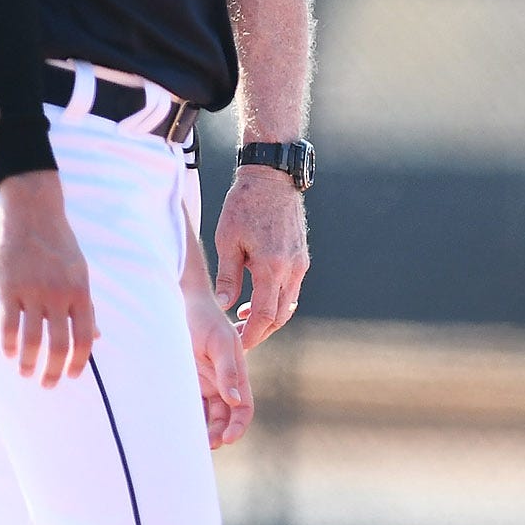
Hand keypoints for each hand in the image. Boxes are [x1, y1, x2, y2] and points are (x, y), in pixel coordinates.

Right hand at [0, 172, 96, 385]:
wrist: (33, 214)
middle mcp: (59, 295)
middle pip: (60, 344)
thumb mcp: (80, 274)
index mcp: (80, 293)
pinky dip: (8, 343)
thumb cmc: (58, 247)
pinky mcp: (9, 288)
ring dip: (28, 362)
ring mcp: (33, 292)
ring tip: (25, 372)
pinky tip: (8, 353)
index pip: (84, 337)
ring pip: (32, 339)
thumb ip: (85, 307)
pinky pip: (8, 323)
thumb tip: (96, 338)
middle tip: (48, 384)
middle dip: (54, 370)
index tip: (72, 376)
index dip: (79, 361)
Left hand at [185, 267, 253, 447]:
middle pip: (226, 417)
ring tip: (191, 444)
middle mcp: (221, 381)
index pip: (243, 407)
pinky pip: (190, 406)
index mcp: (236, 373)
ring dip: (204, 430)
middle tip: (208, 445)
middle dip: (220, 433)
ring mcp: (203, 382)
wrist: (178, 303)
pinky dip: (188, 419)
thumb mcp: (219, 343)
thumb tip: (235, 401)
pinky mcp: (186, 381)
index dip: (239, 425)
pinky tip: (178, 428)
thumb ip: (228, 372)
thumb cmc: (203, 319)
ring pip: (207, 415)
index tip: (227, 439)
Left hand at [213, 165, 308, 348]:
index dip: (252, 336)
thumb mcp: (227, 240)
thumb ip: (227, 277)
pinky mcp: (301, 256)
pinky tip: (258, 298)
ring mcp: (300, 263)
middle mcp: (291, 268)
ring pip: (288, 303)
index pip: (266, 316)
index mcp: (271, 266)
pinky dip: (276, 300)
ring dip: (270, 317)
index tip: (239, 346)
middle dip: (261, 332)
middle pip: (280, 316)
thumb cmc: (244, 205)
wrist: (272, 178)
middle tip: (240, 339)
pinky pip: (291, 288)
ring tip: (245, 318)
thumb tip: (223, 306)